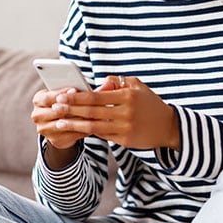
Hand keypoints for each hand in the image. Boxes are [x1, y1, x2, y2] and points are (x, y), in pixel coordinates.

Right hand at [32, 87, 88, 165]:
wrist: (59, 125)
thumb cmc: (67, 104)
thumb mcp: (69, 94)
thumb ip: (82, 88)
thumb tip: (108, 83)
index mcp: (38, 100)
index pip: (48, 97)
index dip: (61, 93)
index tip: (74, 89)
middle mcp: (37, 115)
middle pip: (55, 111)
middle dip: (72, 106)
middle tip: (88, 102)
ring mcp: (44, 129)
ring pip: (65, 124)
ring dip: (80, 119)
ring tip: (95, 113)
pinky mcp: (55, 140)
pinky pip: (72, 134)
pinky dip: (83, 129)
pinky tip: (95, 124)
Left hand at [48, 76, 179, 150]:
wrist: (167, 126)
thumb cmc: (149, 103)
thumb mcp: (137, 86)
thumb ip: (117, 82)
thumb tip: (100, 83)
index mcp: (127, 96)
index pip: (97, 96)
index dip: (77, 97)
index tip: (62, 95)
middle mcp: (126, 112)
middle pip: (92, 111)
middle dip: (71, 109)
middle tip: (54, 107)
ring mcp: (125, 127)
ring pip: (94, 126)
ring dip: (74, 124)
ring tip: (59, 122)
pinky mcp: (125, 140)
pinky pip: (102, 135)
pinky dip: (88, 132)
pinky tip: (76, 129)